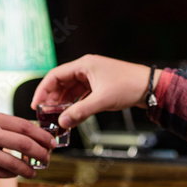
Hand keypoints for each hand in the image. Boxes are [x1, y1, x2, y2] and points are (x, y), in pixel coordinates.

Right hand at [0, 112, 54, 178]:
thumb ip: (5, 126)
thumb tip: (34, 134)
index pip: (24, 126)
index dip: (41, 136)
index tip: (52, 143)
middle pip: (23, 143)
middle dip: (40, 152)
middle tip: (47, 158)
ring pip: (13, 162)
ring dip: (27, 169)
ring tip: (34, 172)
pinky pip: (1, 172)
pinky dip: (12, 174)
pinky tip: (16, 173)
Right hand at [31, 55, 152, 128]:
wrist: (150, 87)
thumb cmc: (129, 86)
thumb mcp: (102, 100)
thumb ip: (80, 112)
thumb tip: (62, 122)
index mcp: (84, 65)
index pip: (55, 75)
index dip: (43, 90)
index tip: (36, 105)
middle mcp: (86, 68)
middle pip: (61, 83)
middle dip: (53, 99)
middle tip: (46, 114)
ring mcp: (93, 77)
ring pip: (71, 90)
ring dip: (64, 103)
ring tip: (57, 117)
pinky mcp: (100, 85)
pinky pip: (81, 94)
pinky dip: (76, 104)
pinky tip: (73, 115)